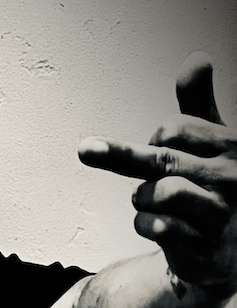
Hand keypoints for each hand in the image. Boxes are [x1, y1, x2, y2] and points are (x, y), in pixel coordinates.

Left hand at [79, 52, 236, 296]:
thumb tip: (197, 58)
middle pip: (160, 158)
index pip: (173, 129)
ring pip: (157, 193)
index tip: (158, 147)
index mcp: (231, 145)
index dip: (154, 138)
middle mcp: (231, 176)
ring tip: (151, 205)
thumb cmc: (214, 188)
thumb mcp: (212, 144)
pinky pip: (155, 227)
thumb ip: (199, 105)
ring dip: (140, 199)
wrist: (228, 249)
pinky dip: (144, 225)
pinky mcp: (203, 245)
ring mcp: (220, 213)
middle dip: (118, 155)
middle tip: (85, 149)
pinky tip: (156, 227)